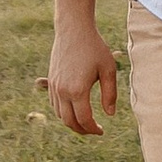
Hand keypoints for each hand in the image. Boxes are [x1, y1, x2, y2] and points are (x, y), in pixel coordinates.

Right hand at [47, 18, 117, 136]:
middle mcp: (62, 91)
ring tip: (86, 122)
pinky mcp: (51, 81)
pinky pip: (55, 105)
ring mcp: (54, 87)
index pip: (84, 120)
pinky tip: (75, 110)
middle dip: (82, 130)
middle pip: (69, 122)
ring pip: (60, 115)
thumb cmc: (94, 47)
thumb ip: (110, 94)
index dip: (93, 129)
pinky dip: (64, 112)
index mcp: (77, 90)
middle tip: (94, 130)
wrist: (73, 30)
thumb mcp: (108, 69)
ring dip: (72, 122)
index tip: (101, 131)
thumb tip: (109, 114)